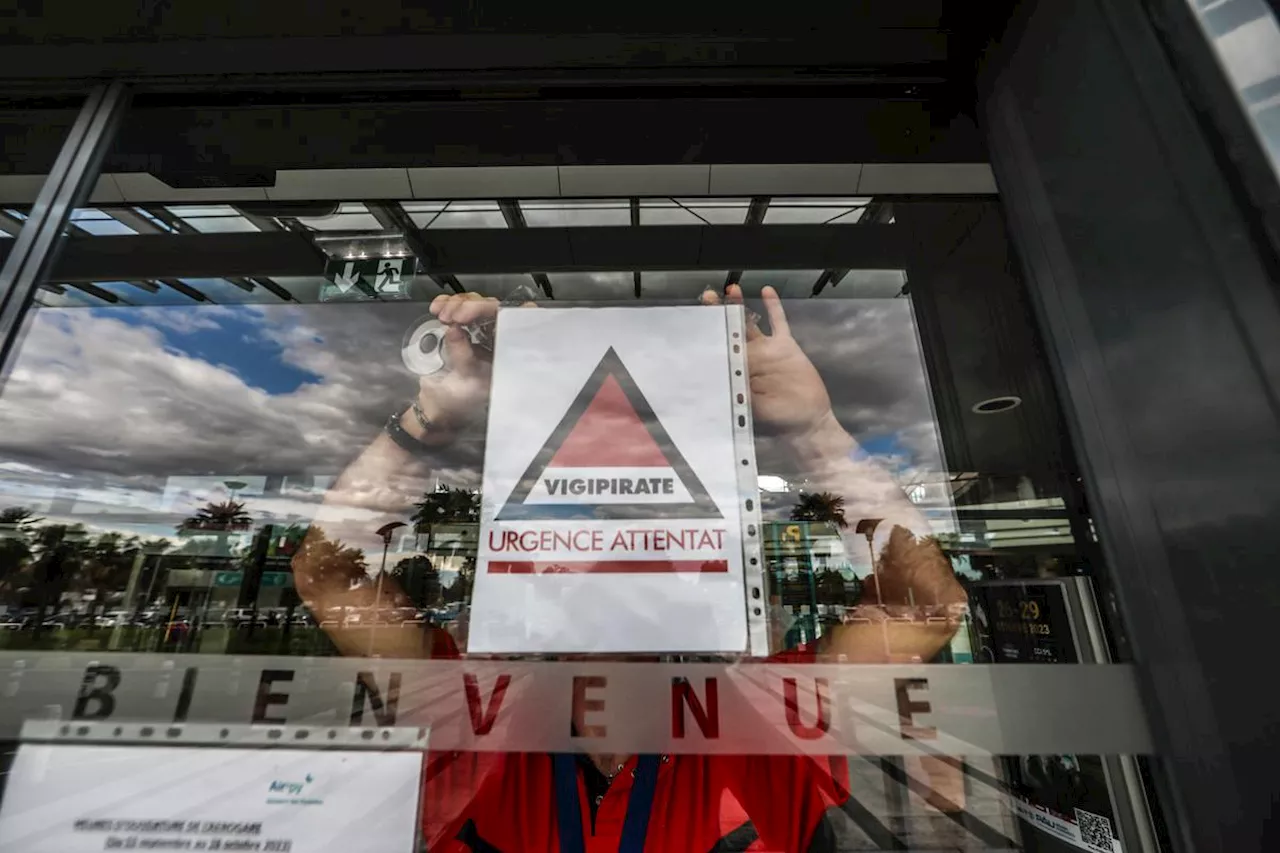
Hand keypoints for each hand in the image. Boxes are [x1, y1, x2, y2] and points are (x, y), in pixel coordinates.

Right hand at [408, 293, 498, 433]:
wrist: (440, 405)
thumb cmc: (462, 398)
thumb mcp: (466, 379)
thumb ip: (462, 355)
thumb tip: (455, 329)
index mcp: (508, 350)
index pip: (515, 321)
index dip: (502, 310)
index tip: (478, 313)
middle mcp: (498, 336)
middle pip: (493, 307)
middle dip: (471, 307)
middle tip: (452, 317)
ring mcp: (480, 329)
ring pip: (475, 302)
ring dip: (456, 304)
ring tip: (441, 316)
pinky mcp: (462, 324)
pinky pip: (457, 306)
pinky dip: (446, 303)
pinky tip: (436, 308)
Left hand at [701, 285, 834, 440]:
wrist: (807, 420)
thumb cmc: (777, 419)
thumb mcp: (752, 407)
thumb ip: (739, 390)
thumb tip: (719, 377)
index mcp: (737, 371)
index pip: (719, 348)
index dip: (708, 335)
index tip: (696, 321)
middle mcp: (749, 357)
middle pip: (730, 331)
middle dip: (719, 314)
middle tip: (707, 296)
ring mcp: (767, 350)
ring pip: (750, 323)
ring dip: (740, 306)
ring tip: (731, 289)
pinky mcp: (786, 346)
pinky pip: (779, 322)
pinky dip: (773, 306)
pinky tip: (766, 290)